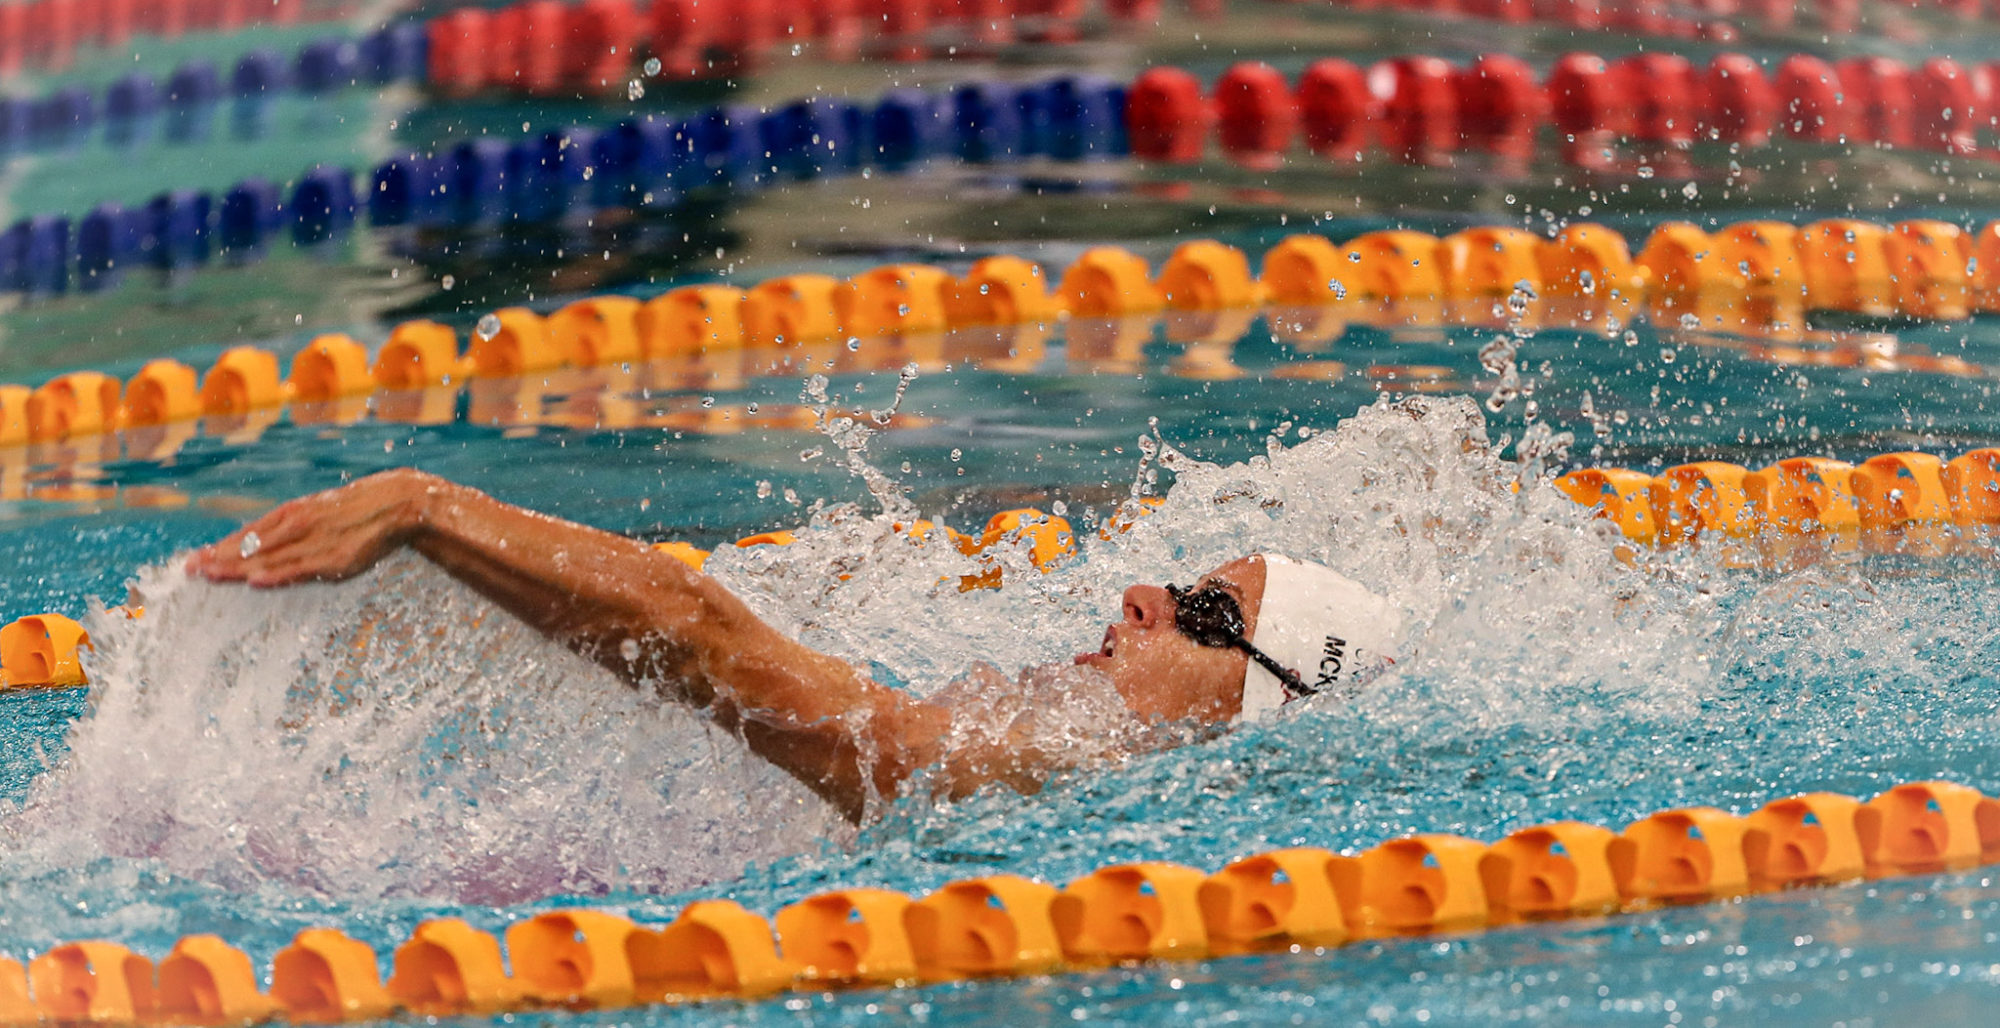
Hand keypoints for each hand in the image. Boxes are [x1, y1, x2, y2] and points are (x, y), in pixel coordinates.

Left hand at [187, 468, 444, 586]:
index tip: (194, 561)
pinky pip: (299, 569)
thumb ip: (293, 530)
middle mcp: (296, 525)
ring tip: (209, 576)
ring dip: (236, 568)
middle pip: (250, 546)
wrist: (396, 503)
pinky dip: (276, 574)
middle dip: (218, 559)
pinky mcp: (334, 558)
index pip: (247, 535)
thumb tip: (270, 547)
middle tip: (189, 571)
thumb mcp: (320, 514)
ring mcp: (313, 541)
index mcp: (290, 514)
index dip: (219, 549)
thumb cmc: (357, 512)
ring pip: (268, 558)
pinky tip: (256, 580)